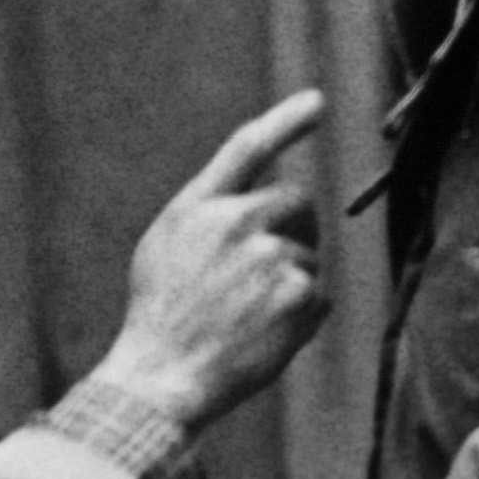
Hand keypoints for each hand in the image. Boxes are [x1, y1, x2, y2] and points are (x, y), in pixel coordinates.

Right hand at [89, 90, 329, 435]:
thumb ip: (209, 215)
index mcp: (198, 207)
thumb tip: (259, 203)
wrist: (162, 376)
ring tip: (246, 318)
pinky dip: (301, 318)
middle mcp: (237, 222)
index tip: (317, 102)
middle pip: (298, 201)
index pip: (248, 148)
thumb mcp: (165, 248)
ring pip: (308, 254)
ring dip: (291, 282)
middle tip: (268, 270)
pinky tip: (264, 337)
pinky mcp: (299, 295)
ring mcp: (272, 257)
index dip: (285, 122)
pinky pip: (319, 296)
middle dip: (294, 228)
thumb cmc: (160, 317)